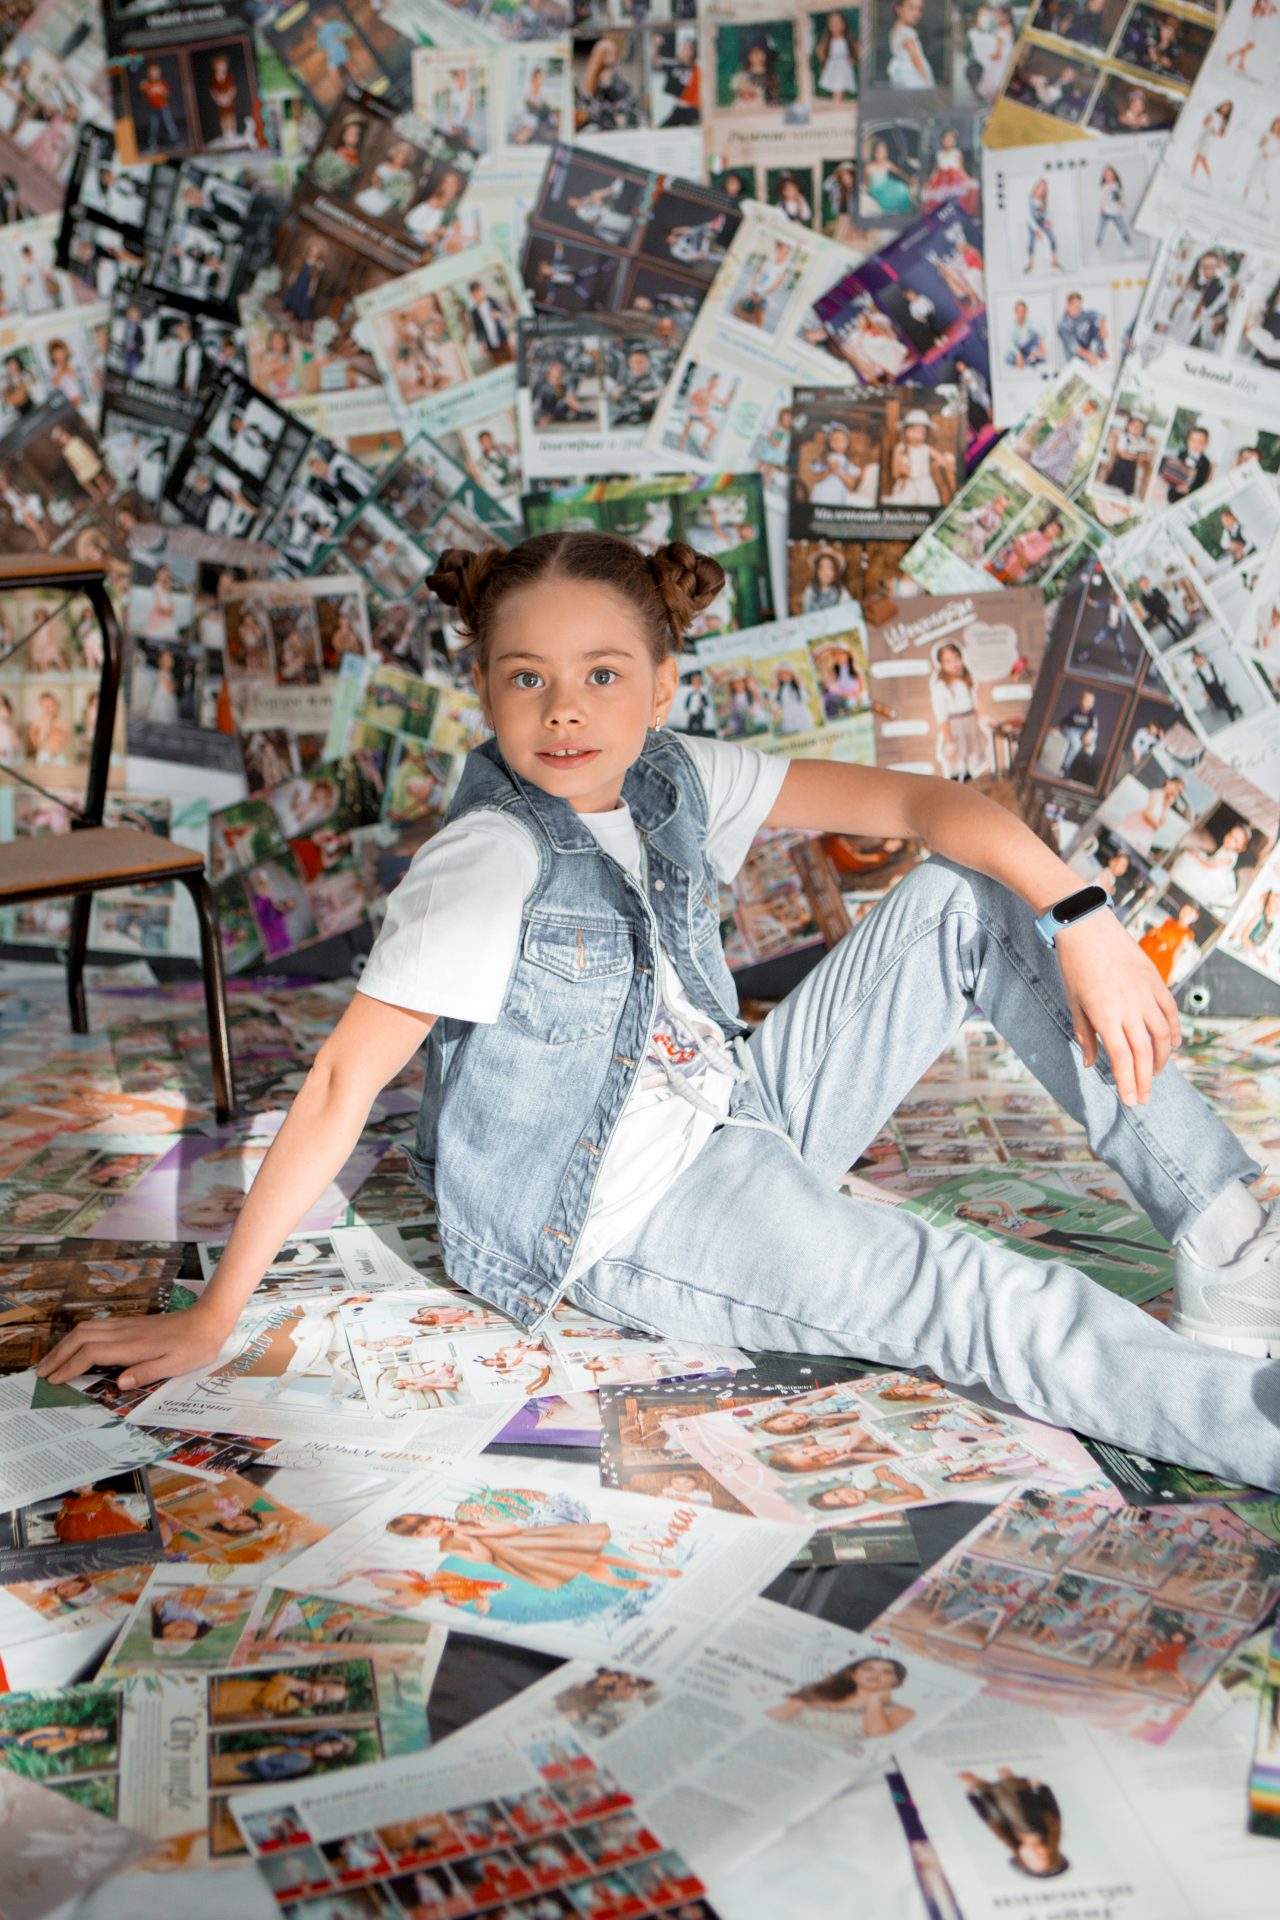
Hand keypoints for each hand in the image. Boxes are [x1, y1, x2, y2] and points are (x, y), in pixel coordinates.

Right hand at [36, 1305, 229, 1389]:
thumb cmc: (195, 1346)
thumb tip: (119, 1383)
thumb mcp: (176, 1366)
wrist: (209, 1319)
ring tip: (51, 1361)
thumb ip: (146, 1373)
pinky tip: (75, 1346)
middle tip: (41, 1373)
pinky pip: (96, 1327)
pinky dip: (78, 1337)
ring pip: (86, 1329)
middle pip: (81, 1337)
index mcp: (134, 1346)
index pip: (91, 1353)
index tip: (54, 1380)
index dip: (70, 1366)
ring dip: (65, 1344)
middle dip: (58, 1354)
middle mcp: (126, 1332)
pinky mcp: (131, 1323)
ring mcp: (127, 1325)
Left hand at [1055, 910, 1179, 1105]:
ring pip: (1163, 1035)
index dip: (1127, 1082)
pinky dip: (1174, 1031)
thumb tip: (1092, 1064)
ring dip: (1161, 1058)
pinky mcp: (1155, 981)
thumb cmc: (1074, 966)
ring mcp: (1146, 993)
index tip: (1131, 1100)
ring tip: (1154, 1073)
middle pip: (1143, 1052)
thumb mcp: (1073, 1003)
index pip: (1121, 1058)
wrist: (1087, 926)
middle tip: (1144, 1098)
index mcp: (1105, 1014)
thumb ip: (1085, 1036)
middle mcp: (1129, 1007)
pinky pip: (1170, 1012)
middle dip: (1144, 1080)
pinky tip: (1173, 1044)